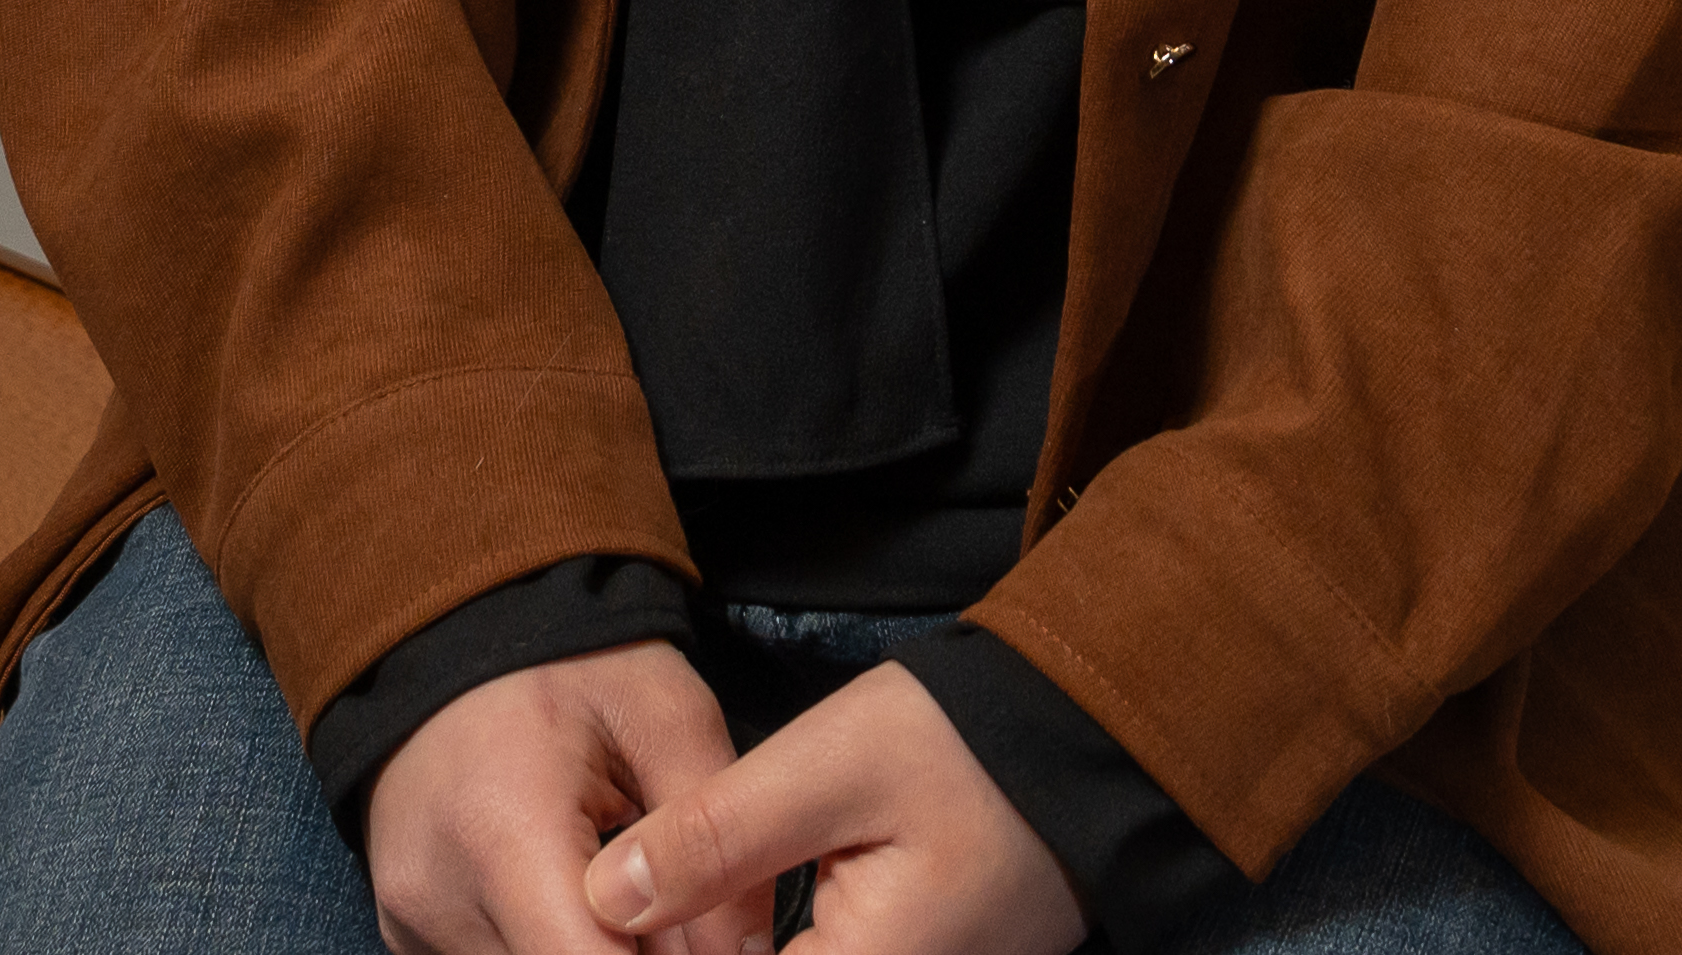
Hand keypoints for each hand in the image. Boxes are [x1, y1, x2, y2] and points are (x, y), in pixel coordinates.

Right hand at [372, 641, 761, 954]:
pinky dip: (551, 943)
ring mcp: (413, 921)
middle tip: (673, 912)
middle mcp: (438, 896)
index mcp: (504, 834)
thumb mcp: (668, 715)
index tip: (698, 937)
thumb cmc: (568, 663)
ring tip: (622, 890)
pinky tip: (574, 895)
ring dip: (595, 953)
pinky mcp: (407, 930)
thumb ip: (716, 841)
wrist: (449, 633)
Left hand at [594, 660, 1087, 954]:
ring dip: (722, 944)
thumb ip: (714, 839)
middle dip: (689, 946)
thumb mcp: (831, 765)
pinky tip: (713, 927)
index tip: (596, 917)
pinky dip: (764, 947)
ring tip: (654, 907)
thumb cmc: (965, 746)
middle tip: (625, 898)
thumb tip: (602, 898)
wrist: (1085, 747)